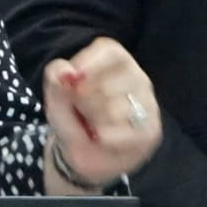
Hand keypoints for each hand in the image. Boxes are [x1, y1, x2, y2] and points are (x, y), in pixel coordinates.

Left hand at [41, 36, 159, 188]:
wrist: (83, 154)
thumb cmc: (73, 117)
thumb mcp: (56, 96)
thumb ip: (56, 78)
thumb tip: (67, 72)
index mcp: (116, 63)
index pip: (111, 51)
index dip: (90, 62)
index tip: (73, 78)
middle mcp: (138, 79)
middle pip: (108, 81)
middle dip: (84, 99)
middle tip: (80, 109)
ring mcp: (147, 104)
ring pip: (117, 108)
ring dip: (95, 120)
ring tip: (92, 125)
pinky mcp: (151, 130)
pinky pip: (126, 132)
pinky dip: (107, 137)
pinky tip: (102, 138)